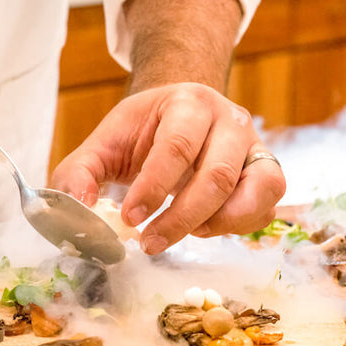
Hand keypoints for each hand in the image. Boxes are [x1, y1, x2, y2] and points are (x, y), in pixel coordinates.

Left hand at [51, 83, 285, 254]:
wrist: (183, 115)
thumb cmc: (144, 132)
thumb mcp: (105, 143)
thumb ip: (80, 173)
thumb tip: (78, 209)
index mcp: (188, 103)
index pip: (176, 146)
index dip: (153, 188)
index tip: (130, 219)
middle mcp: (230, 120)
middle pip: (217, 175)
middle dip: (181, 218)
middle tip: (150, 243)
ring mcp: (256, 146)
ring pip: (256, 191)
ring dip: (218, 224)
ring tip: (186, 234)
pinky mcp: (268, 173)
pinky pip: (267, 208)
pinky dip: (239, 226)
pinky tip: (205, 227)